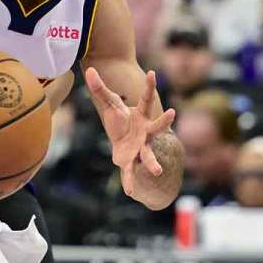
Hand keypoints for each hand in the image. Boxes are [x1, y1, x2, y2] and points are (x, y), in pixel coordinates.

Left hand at [84, 67, 175, 198]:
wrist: (121, 138)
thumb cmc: (119, 118)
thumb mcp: (108, 103)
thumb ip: (99, 88)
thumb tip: (88, 69)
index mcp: (141, 115)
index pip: (146, 97)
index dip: (149, 85)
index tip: (152, 72)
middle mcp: (145, 131)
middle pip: (157, 125)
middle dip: (164, 121)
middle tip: (173, 113)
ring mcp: (140, 147)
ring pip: (148, 155)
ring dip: (152, 163)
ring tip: (157, 171)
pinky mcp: (130, 160)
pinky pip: (130, 172)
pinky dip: (130, 182)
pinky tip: (130, 193)